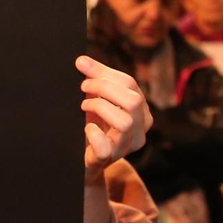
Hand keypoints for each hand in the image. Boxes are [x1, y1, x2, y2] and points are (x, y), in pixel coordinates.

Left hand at [79, 55, 149, 182]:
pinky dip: (94, 135)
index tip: (83, 67)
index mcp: (141, 113)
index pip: (130, 84)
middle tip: (83, 87)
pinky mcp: (106, 160)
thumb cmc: (95, 127)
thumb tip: (82, 61)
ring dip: (100, 107)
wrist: (85, 161)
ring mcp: (125, 148)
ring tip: (84, 106)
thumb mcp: (98, 102)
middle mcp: (139, 131)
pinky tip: (87, 128)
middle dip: (104, 88)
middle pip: (133, 101)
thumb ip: (95, 80)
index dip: (105, 72)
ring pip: (125, 122)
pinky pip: (105, 148)